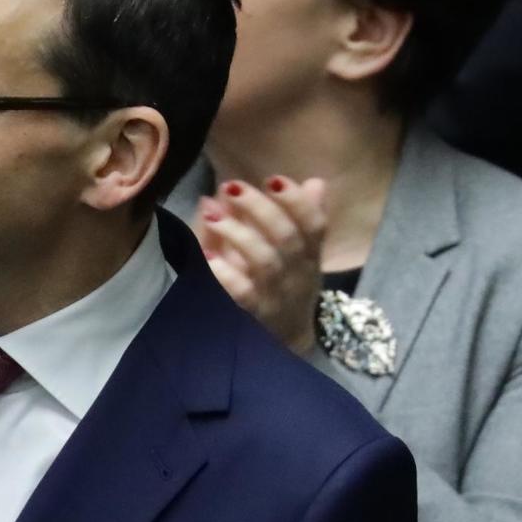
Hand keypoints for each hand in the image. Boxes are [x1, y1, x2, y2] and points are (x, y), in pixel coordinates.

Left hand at [197, 176, 326, 355]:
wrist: (288, 342)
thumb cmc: (289, 285)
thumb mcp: (303, 253)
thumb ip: (305, 216)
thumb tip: (315, 181)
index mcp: (311, 253)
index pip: (314, 223)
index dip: (297, 200)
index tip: (273, 178)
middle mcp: (298, 273)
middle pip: (286, 236)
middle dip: (258, 208)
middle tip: (231, 187)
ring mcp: (277, 295)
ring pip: (264, 261)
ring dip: (238, 234)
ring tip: (212, 215)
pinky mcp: (255, 314)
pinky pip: (242, 293)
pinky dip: (225, 274)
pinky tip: (205, 256)